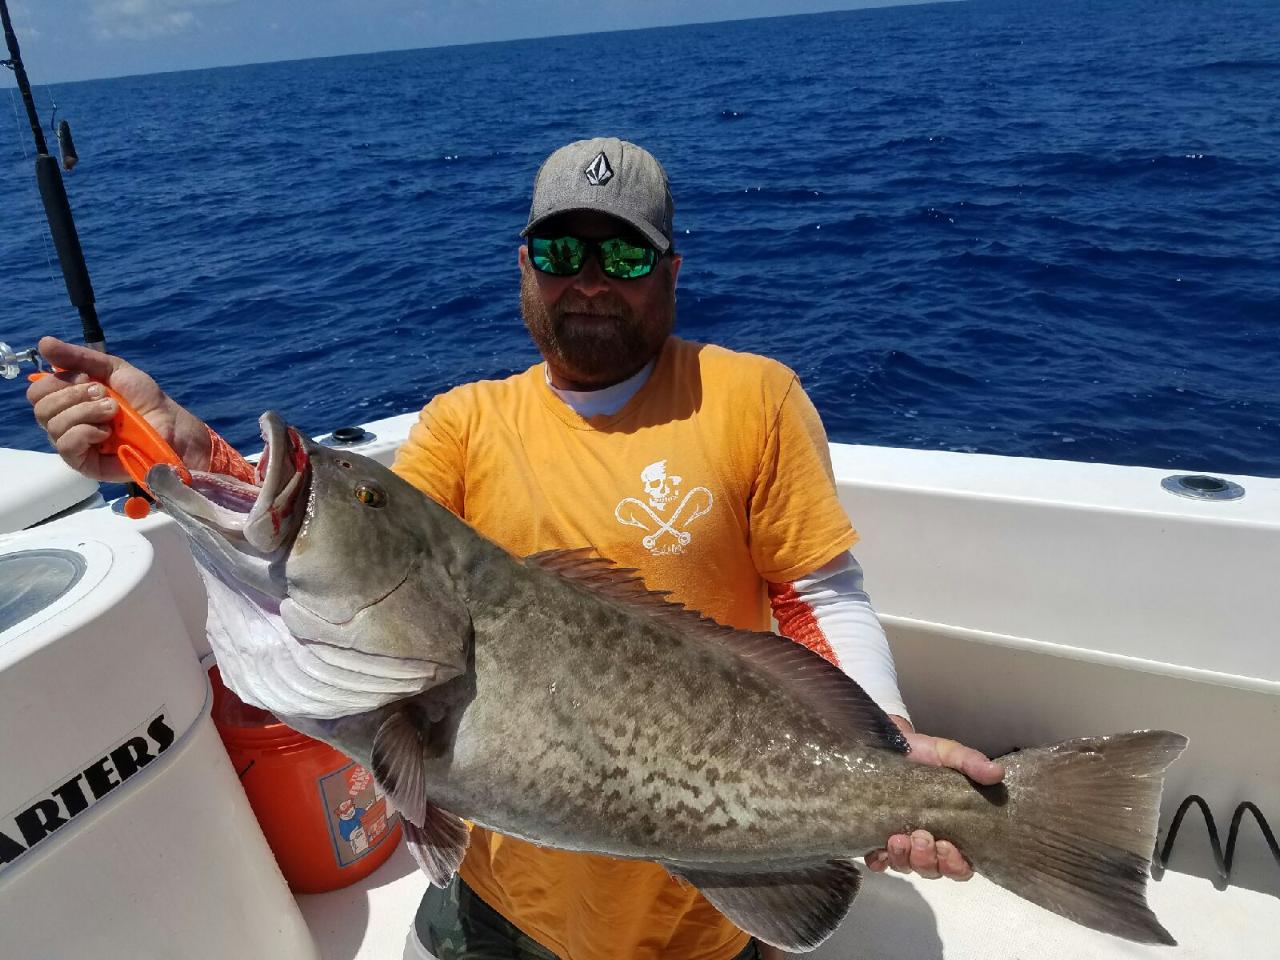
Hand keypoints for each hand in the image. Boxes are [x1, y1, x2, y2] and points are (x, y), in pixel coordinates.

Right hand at [26, 336, 210, 481]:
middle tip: (106, 396)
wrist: (171, 425)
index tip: (89, 379)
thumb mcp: (113, 370)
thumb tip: (42, 342)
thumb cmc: (144, 400)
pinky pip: (66, 446)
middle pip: (41, 408)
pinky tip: (107, 432)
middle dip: (74, 395)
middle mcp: (66, 423)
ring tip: (113, 412)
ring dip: (86, 412)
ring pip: (53, 425)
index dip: (58, 382)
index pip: (37, 391)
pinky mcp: (84, 464)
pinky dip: (86, 432)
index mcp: (68, 401)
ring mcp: (74, 445)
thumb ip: (78, 358)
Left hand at [865, 716, 1003, 880]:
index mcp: (953, 832)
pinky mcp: (877, 838)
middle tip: (921, 836)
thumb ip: (972, 763)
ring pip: (906, 866)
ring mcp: (903, 843)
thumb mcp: (949, 754)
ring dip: (903, 858)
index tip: (946, 846)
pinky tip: (877, 852)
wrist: (889, 744)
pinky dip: (879, 861)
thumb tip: (997, 772)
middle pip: (932, 870)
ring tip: (897, 838)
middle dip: (926, 860)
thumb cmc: (925, 755)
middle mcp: (929, 844)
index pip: (960, 866)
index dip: (955, 865)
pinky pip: (878, 861)